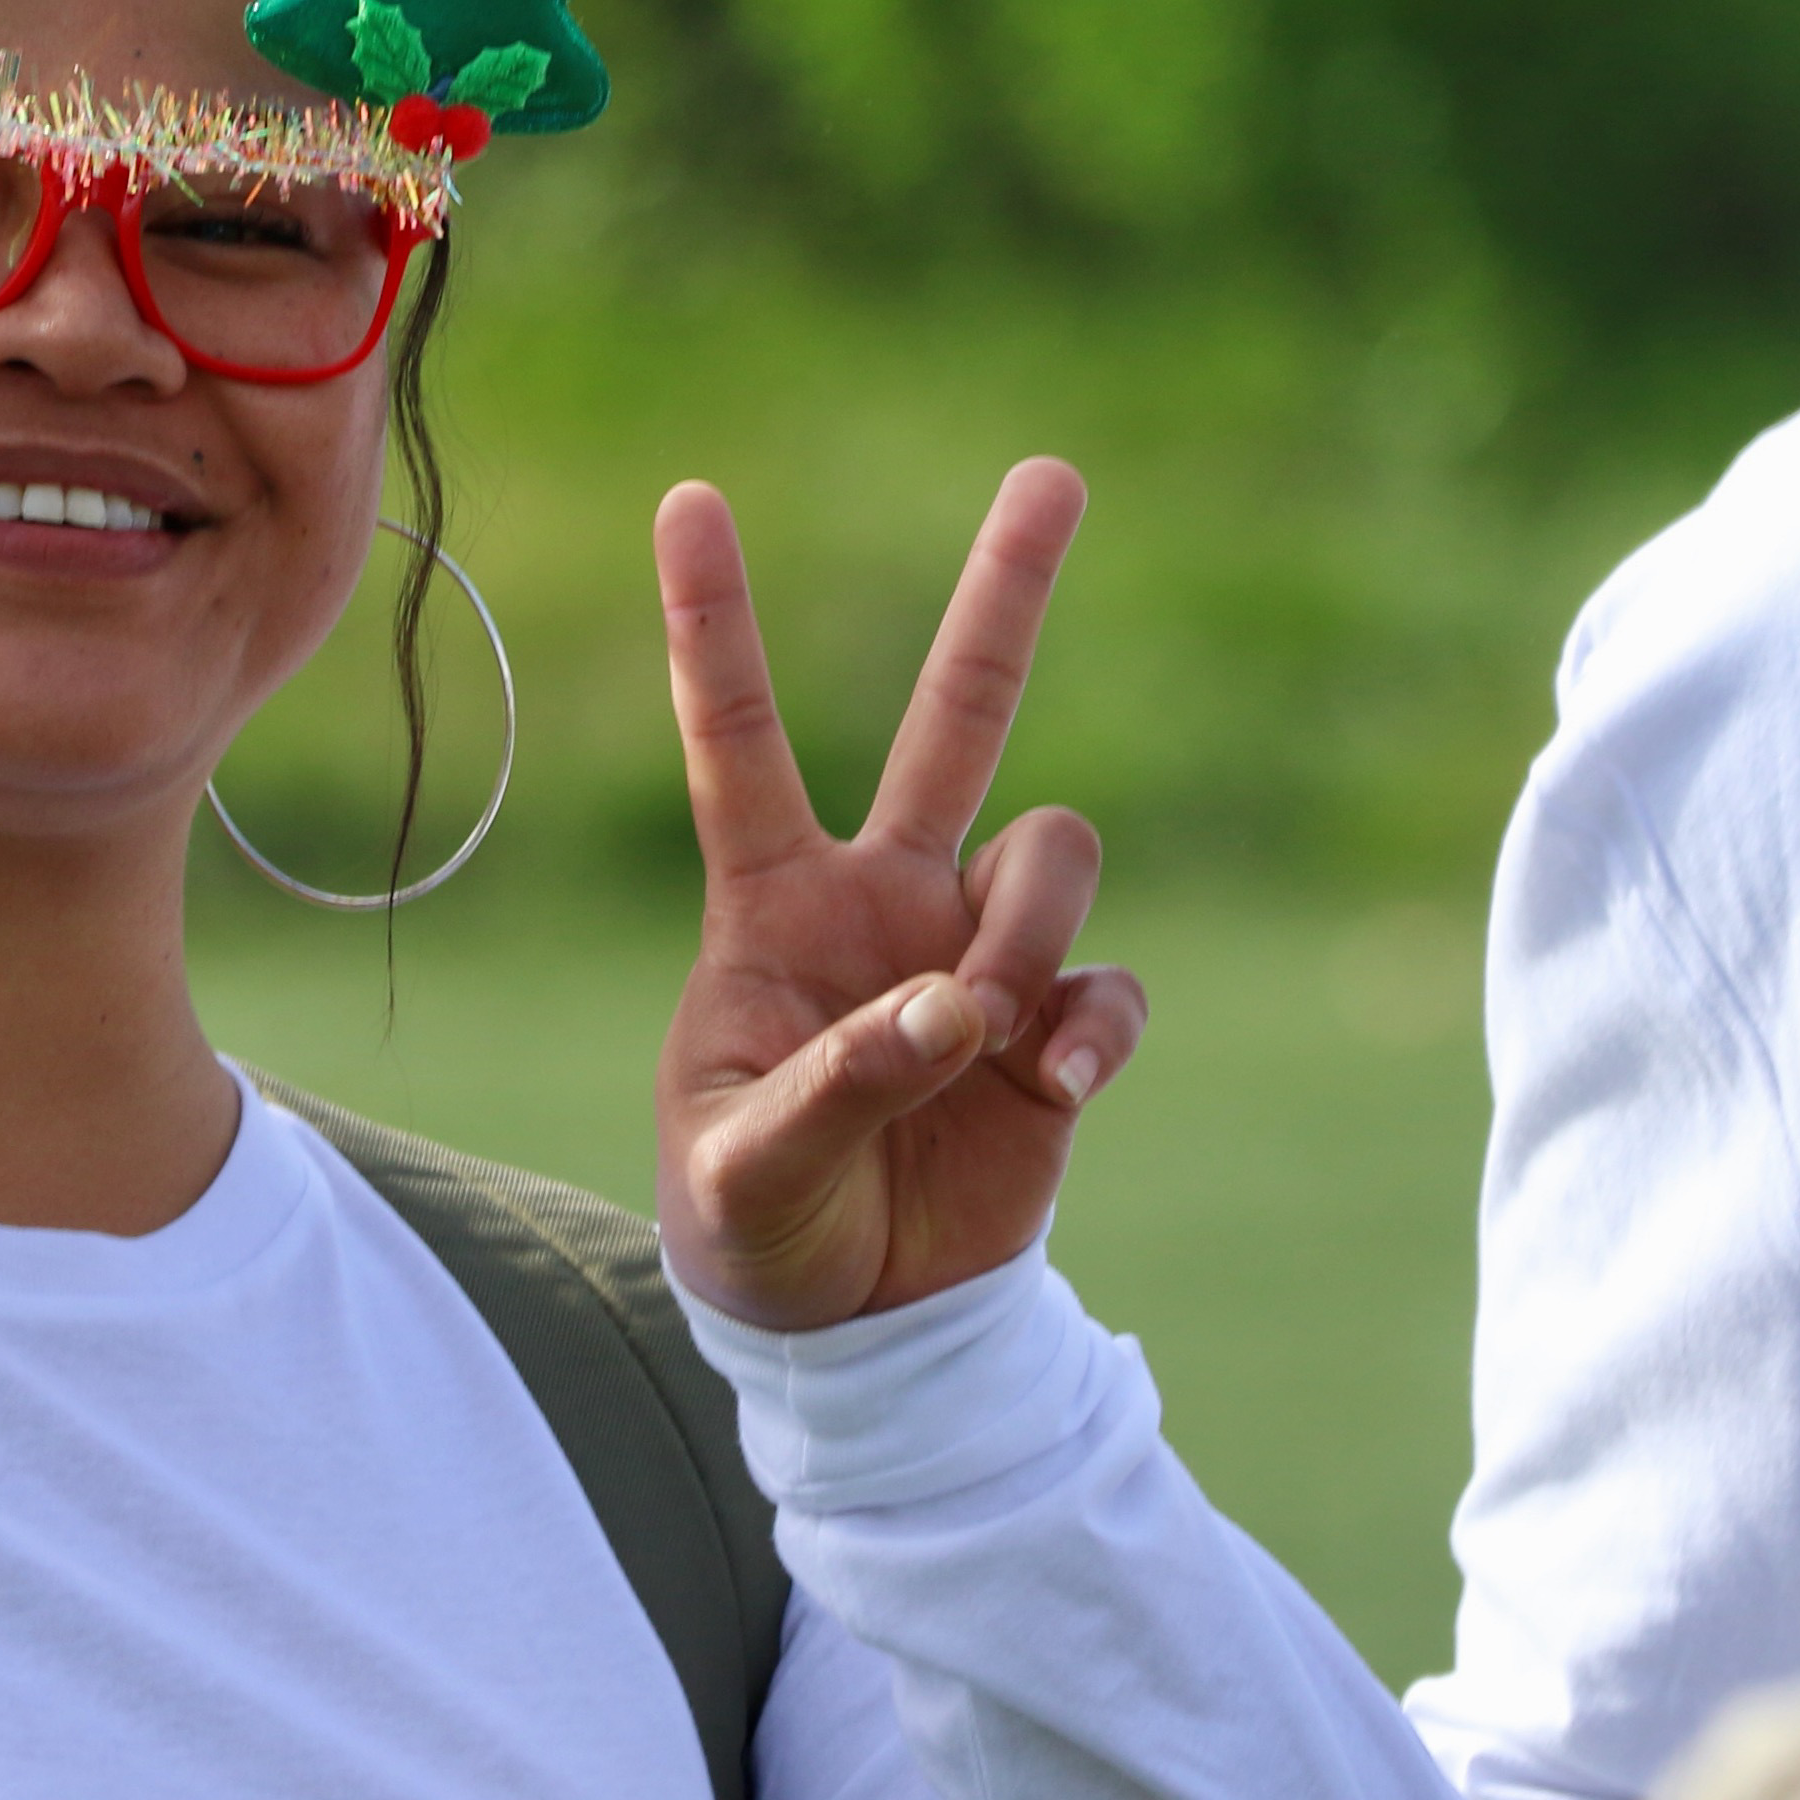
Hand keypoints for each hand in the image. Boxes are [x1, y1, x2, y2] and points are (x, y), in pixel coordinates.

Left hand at [654, 459, 1149, 1332]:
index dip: (716, 621)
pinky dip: (1095, 1025)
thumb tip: (952, 1007)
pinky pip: (1109, 983)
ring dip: (1032, 926)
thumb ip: (841, 1086)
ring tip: (983, 1034)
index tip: (689, 495)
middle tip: (1053, 473)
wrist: (854, 1326)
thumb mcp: (750, 1170)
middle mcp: (884, 901)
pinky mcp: (1053, 1028)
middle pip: (958, 718)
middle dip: (1006, 597)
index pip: (740, 739)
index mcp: (771, 906)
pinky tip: (1058, 1084)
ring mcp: (977, 954)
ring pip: (1053, 851)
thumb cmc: (755, 1230)